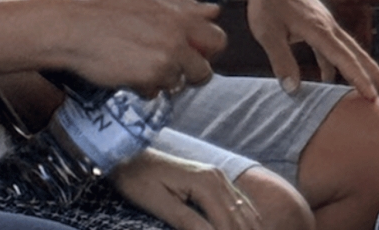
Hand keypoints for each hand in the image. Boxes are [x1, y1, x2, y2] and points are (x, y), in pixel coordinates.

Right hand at [59, 0, 224, 97]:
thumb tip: (213, 10)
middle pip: (205, 70)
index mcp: (179, 14)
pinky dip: (143, 87)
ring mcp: (167, 58)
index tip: (190, 51)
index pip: (217, 38)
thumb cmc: (103, 11)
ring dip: (161, 79)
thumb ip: (180, 6)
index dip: (205, 49)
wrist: (73, 28)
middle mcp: (178, 36)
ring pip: (178, 83)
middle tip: (170, 68)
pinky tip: (125, 72)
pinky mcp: (151, 77)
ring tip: (136, 64)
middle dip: (192, 73)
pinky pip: (156, 92)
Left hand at [110, 149, 259, 229]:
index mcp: (205, 183)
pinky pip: (239, 202)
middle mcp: (217, 177)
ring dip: (249, 229)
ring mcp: (218, 177)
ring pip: (244, 211)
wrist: (128, 155)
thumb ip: (187, 222)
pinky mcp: (214, 180)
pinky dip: (246, 219)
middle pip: (239, 218)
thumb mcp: (159, 205)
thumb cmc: (138, 181)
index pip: (226, 224)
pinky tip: (251, 229)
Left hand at [221, 0, 378, 99]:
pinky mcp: (318, 24)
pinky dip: (337, 63)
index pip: (344, 58)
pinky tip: (330, 79)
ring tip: (374, 90)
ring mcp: (325, 24)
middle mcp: (328, 25)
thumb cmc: (266, 3)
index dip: (359, 78)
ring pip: (349, 50)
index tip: (372, 97)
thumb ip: (281, 60)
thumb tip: (293, 90)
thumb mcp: (267, 32)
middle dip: (375, 74)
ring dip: (361, 69)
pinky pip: (334, 47)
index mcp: (318, 28)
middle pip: (357, 53)